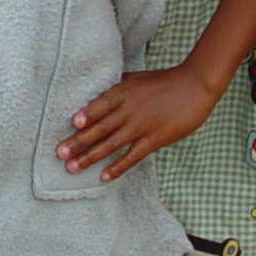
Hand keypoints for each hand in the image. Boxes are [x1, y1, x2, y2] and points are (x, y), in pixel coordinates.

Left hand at [56, 65, 219, 181]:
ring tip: (72, 168)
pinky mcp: (154, 139)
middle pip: (100, 128)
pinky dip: (118, 167)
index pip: (101, 105)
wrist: (195, 86)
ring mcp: (141, 126)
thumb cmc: (164, 80)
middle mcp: (129, 110)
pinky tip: (104, 177)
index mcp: (123, 92)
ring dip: (90, 157)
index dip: (87, 114)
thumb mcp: (136, 77)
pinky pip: (132, 156)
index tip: (72, 123)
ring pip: (111, 144)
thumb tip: (97, 88)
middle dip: (78, 141)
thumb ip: (117, 85)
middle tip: (60, 153)